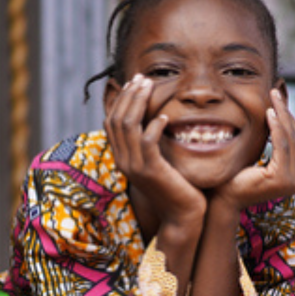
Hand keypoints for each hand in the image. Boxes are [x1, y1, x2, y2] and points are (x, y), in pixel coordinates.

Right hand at [105, 75, 205, 220]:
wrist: (182, 217)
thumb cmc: (176, 188)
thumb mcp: (158, 162)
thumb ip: (151, 144)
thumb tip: (156, 119)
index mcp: (122, 157)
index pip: (112, 122)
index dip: (122, 99)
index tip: (135, 83)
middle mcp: (123, 160)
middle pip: (117, 119)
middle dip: (129, 95)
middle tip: (142, 78)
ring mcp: (135, 166)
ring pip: (128, 126)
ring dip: (139, 102)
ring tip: (151, 87)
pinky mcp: (151, 171)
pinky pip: (147, 142)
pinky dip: (154, 126)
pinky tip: (165, 116)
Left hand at [217, 90, 294, 210]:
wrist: (222, 200)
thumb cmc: (234, 179)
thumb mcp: (258, 160)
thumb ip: (272, 146)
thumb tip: (277, 119)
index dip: (291, 121)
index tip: (279, 103)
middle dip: (287, 115)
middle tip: (276, 94)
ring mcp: (292, 182)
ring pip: (292, 140)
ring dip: (282, 117)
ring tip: (273, 100)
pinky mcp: (281, 179)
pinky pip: (282, 146)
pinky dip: (276, 129)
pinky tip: (270, 114)